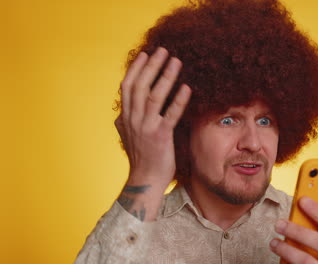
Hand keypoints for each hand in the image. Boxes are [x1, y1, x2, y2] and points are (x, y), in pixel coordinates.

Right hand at [115, 47, 190, 185]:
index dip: (136, 69)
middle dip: (151, 66)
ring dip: (165, 76)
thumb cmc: (141, 157)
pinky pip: (170, 114)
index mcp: (125, 117)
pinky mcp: (161, 136)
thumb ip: (124, 122)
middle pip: (140, 86)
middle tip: (163, 50)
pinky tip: (187, 87)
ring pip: (154, 96)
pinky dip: (179, 100)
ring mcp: (146, 127)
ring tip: (176, 61)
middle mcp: (133, 119)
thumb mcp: (127, 136)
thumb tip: (119, 114)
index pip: (127, 86)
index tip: (145, 54)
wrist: (145, 179)